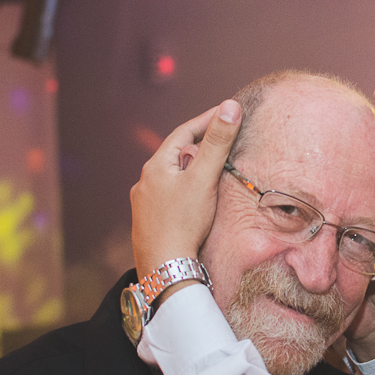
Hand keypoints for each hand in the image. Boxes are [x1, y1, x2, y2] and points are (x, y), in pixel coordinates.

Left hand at [130, 100, 240, 287]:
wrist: (164, 268)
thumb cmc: (183, 223)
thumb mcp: (204, 179)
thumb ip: (218, 143)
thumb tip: (230, 106)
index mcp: (156, 166)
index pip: (184, 132)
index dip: (207, 120)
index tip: (228, 112)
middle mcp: (145, 181)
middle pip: (176, 153)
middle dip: (200, 144)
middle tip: (223, 137)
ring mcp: (144, 203)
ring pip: (171, 176)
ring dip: (190, 169)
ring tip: (211, 169)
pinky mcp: (149, 222)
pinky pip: (169, 196)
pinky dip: (184, 190)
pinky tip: (193, 199)